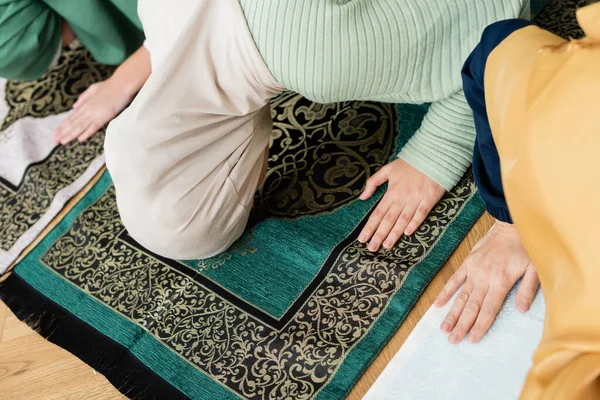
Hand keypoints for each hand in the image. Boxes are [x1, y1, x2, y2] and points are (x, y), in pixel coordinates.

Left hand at [54, 79, 133, 144]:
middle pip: (72, 124)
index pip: (70, 118)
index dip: (62, 127)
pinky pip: (94, 126)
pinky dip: (87, 132)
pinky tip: (80, 139)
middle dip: (63, 133)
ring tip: (63, 141)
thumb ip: (83, 98)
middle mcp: (87, 110)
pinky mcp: (104, 117)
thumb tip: (74, 106)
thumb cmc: (109, 86)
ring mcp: (95, 114)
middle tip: (54, 141)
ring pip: (80, 126)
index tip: (55, 134)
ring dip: (71, 134)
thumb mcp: (92, 89)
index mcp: (84, 105)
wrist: (121, 84)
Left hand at [358, 158, 445, 250]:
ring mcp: (416, 197)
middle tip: (372, 248)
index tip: (362, 239)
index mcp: (391, 191)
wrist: (433, 153)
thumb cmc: (410, 162)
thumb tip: (362, 197)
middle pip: (388, 219)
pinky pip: (421, 212)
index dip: (370, 227)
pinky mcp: (430, 197)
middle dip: (379, 234)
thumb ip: (373, 182)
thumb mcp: (388, 169)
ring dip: (395, 233)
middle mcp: (401, 197)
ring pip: (403, 218)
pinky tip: (408, 232)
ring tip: (387, 245)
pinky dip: (415, 222)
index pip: (377, 213)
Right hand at [434, 220, 538, 343]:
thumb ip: (527, 290)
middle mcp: (484, 278)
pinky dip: (445, 292)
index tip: (472, 339)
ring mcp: (473, 270)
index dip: (480, 325)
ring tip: (444, 328)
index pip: (489, 309)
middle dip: (462, 325)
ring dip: (452, 313)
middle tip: (453, 340)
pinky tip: (438, 304)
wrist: (510, 226)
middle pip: (471, 306)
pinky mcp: (467, 263)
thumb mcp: (534, 269)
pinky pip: (454, 279)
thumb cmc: (525, 248)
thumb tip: (521, 310)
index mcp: (501, 282)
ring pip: (461, 296)